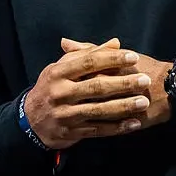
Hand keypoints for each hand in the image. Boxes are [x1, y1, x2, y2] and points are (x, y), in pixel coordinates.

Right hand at [23, 38, 153, 148]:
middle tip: (144, 80)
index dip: (112, 59)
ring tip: (143, 101)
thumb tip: (115, 42)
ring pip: (99, 110)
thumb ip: (88, 54)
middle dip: (123, 83)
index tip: (133, 56)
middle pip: (96, 87)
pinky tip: (134, 123)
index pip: (88, 62)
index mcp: (58, 73)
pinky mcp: (71, 132)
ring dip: (123, 107)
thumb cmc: (51, 87)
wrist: (31, 120)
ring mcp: (66, 114)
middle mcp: (60, 93)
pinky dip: (117, 128)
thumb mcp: (61, 67)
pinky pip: (98, 130)